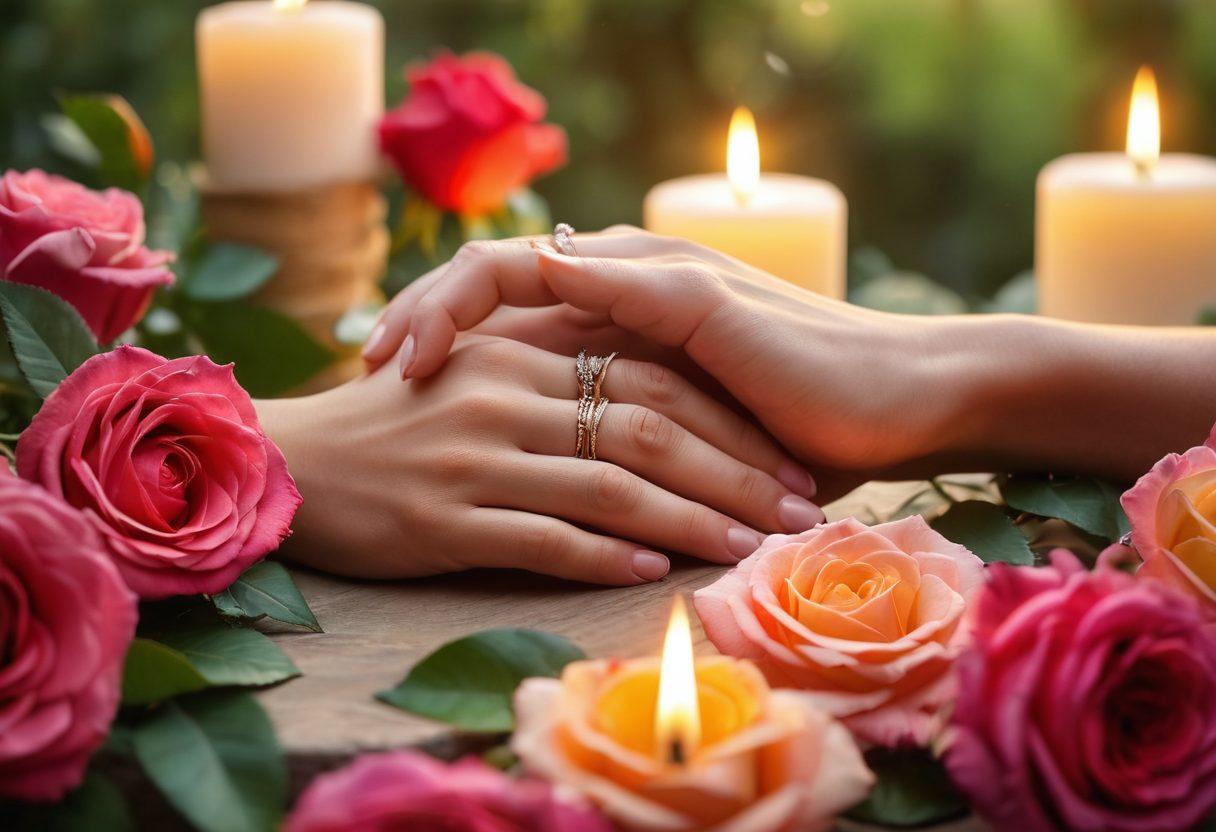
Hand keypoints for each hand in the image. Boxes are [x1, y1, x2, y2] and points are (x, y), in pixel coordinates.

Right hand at [257, 336, 822, 584]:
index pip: (648, 375)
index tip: (784, 456)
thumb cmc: (393, 421)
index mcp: (519, 347)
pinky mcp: (443, 519)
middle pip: (647, 426)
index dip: (725, 417)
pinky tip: (656, 571)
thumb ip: (551, 367)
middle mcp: (504, 393)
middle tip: (797, 510)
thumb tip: (642, 396)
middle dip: (734, 472)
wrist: (292, 461)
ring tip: (752, 548)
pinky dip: (606, 555)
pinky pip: (543, 537)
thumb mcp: (472, 368)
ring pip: (609, 485)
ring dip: (692, 520)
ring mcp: (474, 456)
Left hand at [361, 228, 958, 482]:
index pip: (513, 294)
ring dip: (446, 305)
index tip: (393, 374)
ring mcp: (662, 278)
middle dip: (423, 311)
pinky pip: (592, 284)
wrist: (897, 402)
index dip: (446, 324)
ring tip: (392, 358)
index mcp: (629, 302)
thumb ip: (631, 417)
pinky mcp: (697, 298)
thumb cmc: (799, 426)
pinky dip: (516, 304)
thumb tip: (568, 452)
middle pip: (497, 273)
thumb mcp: (691, 424)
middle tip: (367, 362)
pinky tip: (462, 334)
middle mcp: (633, 276)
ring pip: (523, 268)